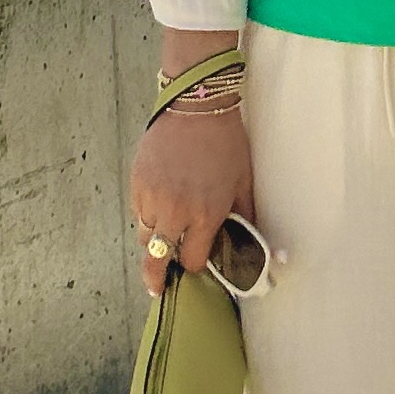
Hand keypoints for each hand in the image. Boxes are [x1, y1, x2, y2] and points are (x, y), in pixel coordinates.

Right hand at [131, 99, 254, 282]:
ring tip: (165, 232)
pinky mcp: (137, 183)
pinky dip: (146, 215)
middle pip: (156, 261)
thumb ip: (245, 219)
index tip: (197, 261)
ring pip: (145, 236)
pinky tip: (159, 203)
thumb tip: (257, 247)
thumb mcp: (242, 183)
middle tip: (157, 286)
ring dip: (155, 239)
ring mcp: (152, 198)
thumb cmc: (226, 144)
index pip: (192, 261)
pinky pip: (138, 212)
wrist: (197, 107)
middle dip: (157, 276)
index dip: (195, 264)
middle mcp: (175, 213)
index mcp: (205, 216)